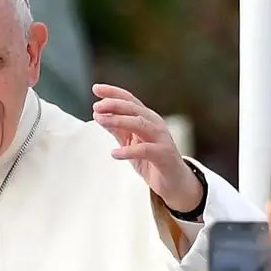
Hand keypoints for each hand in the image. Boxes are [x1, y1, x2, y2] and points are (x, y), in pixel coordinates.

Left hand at [92, 84, 202, 211]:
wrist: (174, 182)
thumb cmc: (152, 160)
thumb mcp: (130, 143)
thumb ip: (118, 130)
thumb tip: (99, 116)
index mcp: (147, 118)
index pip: (129, 100)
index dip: (113, 93)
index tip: (96, 89)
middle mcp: (155, 124)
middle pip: (134, 108)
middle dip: (114, 105)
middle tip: (97, 106)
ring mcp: (161, 138)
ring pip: (140, 124)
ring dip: (119, 120)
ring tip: (101, 120)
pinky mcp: (164, 155)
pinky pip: (145, 150)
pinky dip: (128, 151)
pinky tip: (115, 153)